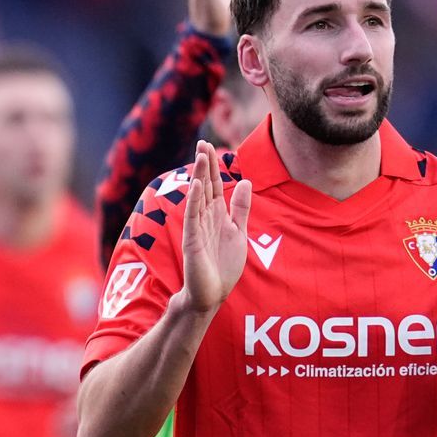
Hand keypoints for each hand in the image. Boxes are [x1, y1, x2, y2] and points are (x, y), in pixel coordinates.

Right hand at [178, 141, 251, 312]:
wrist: (212, 293)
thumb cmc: (223, 266)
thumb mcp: (238, 232)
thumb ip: (240, 208)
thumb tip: (244, 181)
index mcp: (217, 215)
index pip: (214, 185)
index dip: (213, 166)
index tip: (211, 146)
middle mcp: (205, 217)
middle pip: (204, 185)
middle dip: (204, 164)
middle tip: (202, 143)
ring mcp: (197, 227)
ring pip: (198, 196)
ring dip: (199, 176)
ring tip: (200, 156)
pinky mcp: (192, 240)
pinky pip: (192, 216)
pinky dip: (194, 200)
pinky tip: (196, 185)